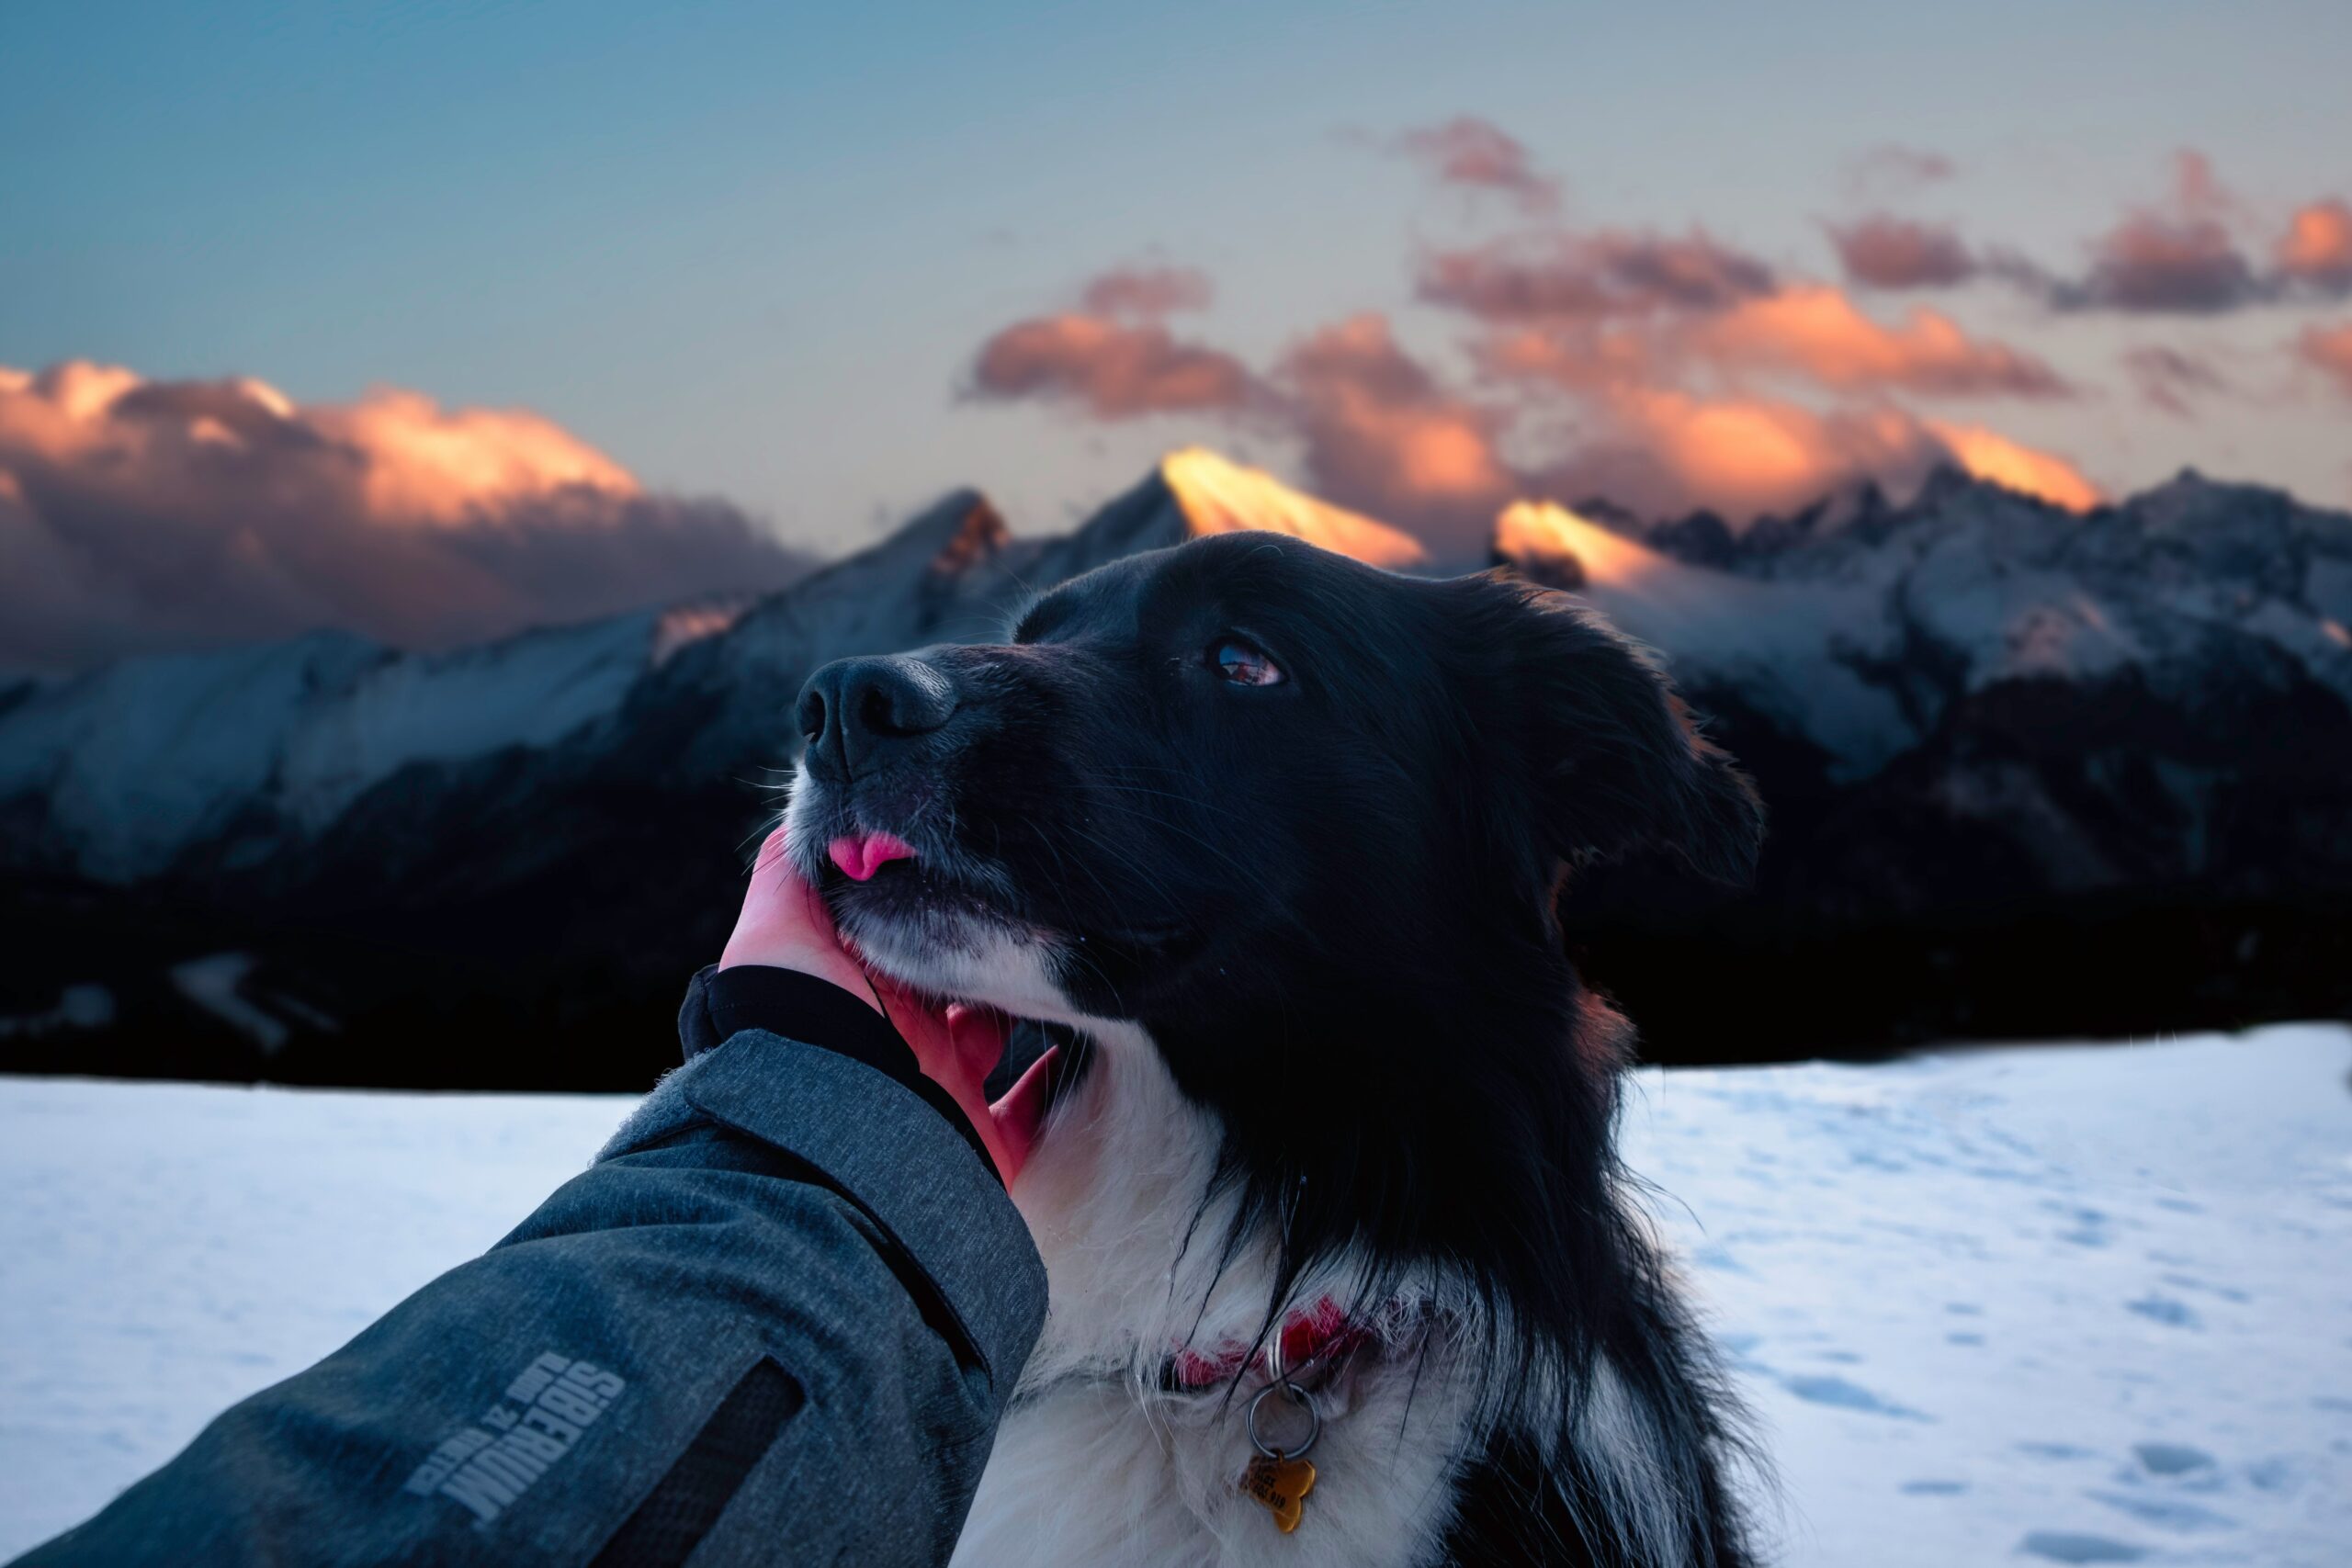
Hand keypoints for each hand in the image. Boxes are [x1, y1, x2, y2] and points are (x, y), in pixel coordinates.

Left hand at [720, 830, 1055, 1183]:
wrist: (822, 1134)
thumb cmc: (795, 1024)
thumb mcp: (776, 930)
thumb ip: (792, 869)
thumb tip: (814, 813)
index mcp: (857, 990)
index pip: (902, 931)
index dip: (932, 895)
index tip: (974, 857)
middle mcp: (899, 1040)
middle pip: (954, 981)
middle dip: (986, 943)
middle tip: (1033, 902)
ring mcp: (941, 1090)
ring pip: (996, 1037)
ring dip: (1027, 1004)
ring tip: (1068, 957)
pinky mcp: (980, 1139)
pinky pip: (1033, 1112)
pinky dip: (1060, 1080)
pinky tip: (1087, 1040)